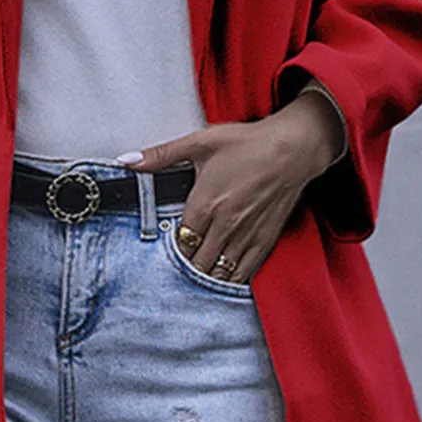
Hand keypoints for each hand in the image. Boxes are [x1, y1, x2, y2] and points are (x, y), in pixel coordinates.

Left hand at [121, 91, 344, 284]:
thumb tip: (128, 161)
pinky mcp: (264, 241)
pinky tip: (221, 278)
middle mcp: (225, 226)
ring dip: (205, 275)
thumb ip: (161, 155)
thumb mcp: (201, 142)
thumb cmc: (249, 143)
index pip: (179, 242)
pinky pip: (243, 273)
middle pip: (196, 263)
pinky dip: (229, 279)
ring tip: (196, 274)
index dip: (171, 248)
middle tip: (177, 266)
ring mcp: (246, 236)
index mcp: (205, 204)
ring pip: (218, 272)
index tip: (167, 247)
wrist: (293, 149)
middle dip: (185, 266)